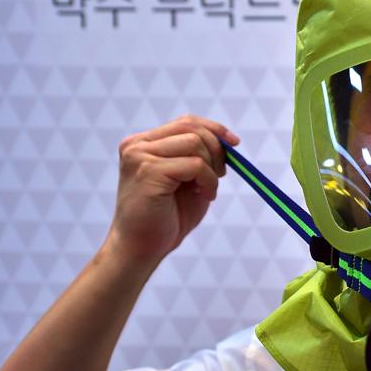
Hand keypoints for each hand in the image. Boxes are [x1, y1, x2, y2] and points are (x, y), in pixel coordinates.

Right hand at [105, 115, 239, 266]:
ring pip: (195, 144)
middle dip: (216, 150)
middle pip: (192, 128)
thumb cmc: (166, 217)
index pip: (185, 122)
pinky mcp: (148, 171)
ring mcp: (139, 156)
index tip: (234, 143)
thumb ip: (200, 156)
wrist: (141, 248)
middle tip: (220, 175)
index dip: (214, 129)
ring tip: (206, 190)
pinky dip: (209, 181)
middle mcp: (137, 145)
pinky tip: (204, 196)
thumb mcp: (187, 179)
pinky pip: (195, 164)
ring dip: (212, 169)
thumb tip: (228, 140)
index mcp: (143, 143)